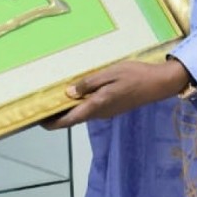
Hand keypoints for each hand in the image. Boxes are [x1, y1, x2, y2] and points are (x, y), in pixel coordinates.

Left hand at [42, 58, 188, 128]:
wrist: (159, 83)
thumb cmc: (135, 75)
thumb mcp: (110, 74)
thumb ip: (89, 84)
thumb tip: (69, 93)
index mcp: (97, 106)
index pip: (69, 120)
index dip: (52, 123)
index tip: (37, 120)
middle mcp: (100, 113)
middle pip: (73, 119)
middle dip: (56, 116)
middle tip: (39, 107)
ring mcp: (106, 112)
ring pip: (81, 114)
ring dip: (67, 110)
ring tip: (52, 100)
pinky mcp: (112, 107)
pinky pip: (90, 109)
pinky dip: (78, 105)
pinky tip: (74, 95)